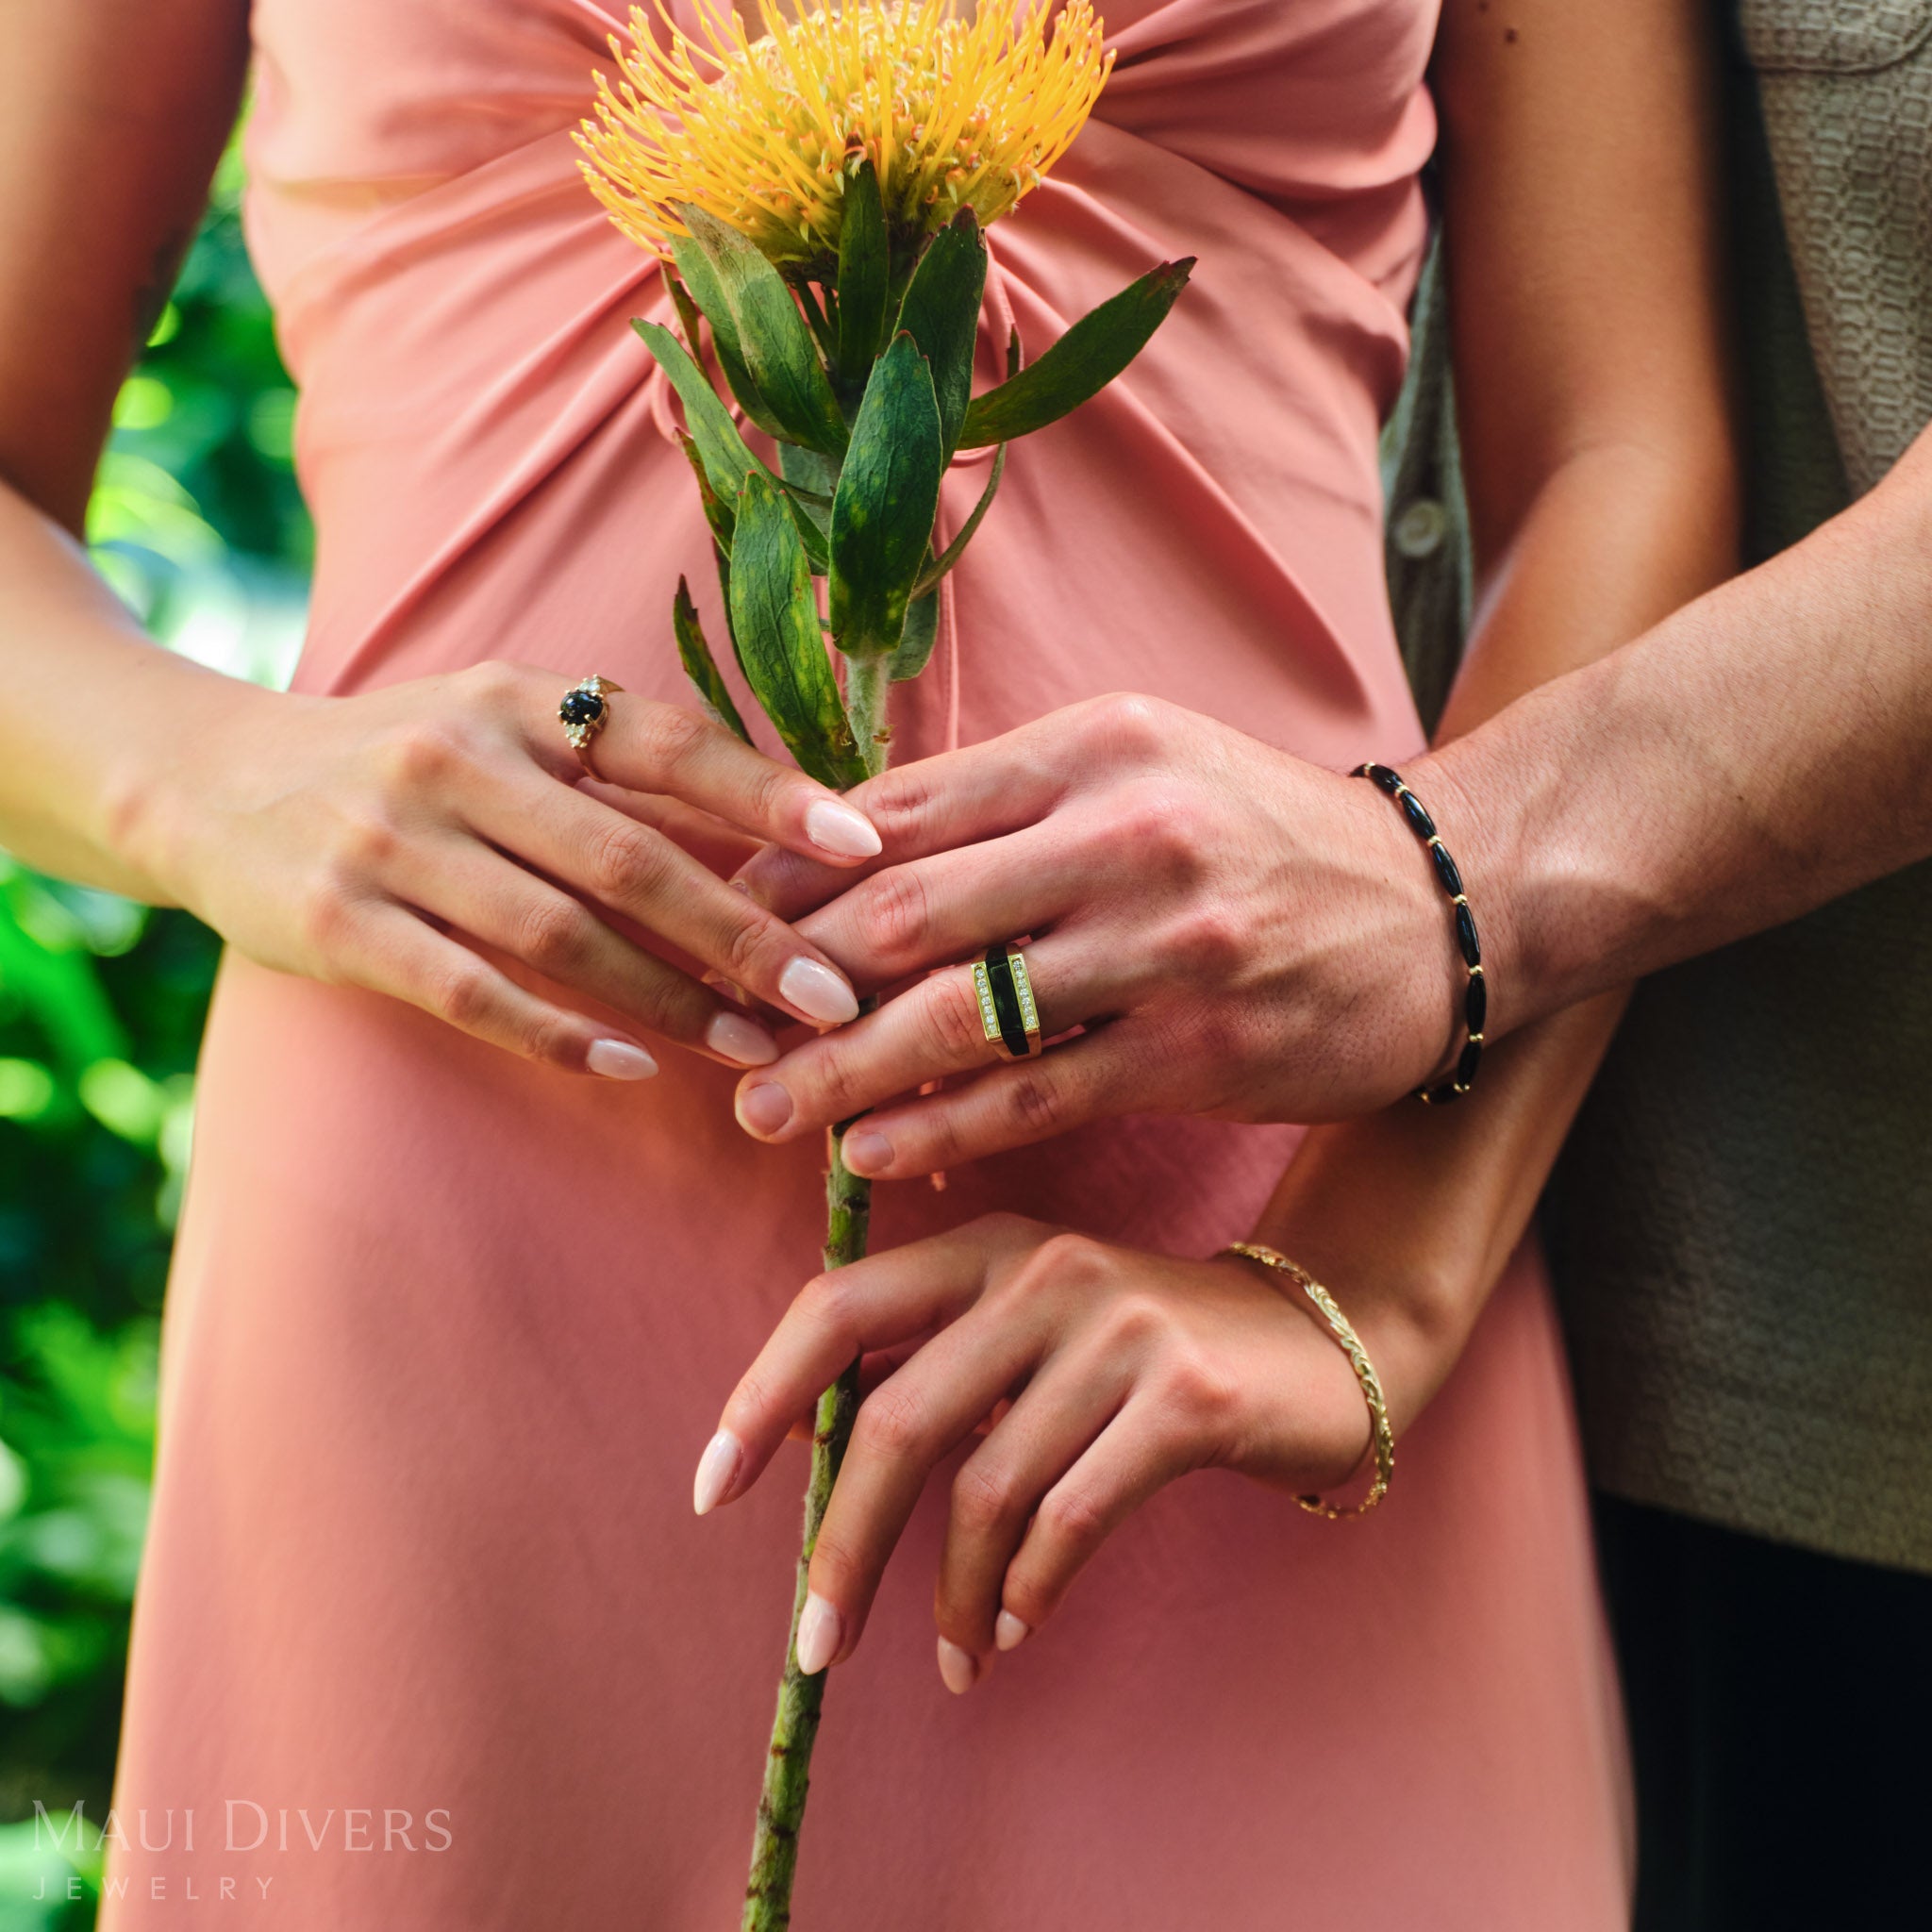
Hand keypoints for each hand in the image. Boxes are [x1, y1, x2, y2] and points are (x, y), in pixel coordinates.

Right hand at [133, 660, 885, 1074]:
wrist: (204, 782)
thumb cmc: (397, 762)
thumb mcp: (496, 726)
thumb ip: (611, 770)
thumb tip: (772, 827)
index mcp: (517, 699)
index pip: (667, 740)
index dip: (769, 794)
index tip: (863, 846)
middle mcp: (459, 757)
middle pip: (631, 856)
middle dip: (744, 933)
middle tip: (834, 994)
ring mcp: (393, 840)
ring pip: (562, 933)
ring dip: (670, 999)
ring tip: (757, 1048)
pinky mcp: (341, 923)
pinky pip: (470, 990)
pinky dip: (555, 1032)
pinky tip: (630, 1065)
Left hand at [693, 1213, 1379, 1692]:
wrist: (1317, 1340)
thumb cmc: (1147, 1353)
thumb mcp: (1034, 1330)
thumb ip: (938, 1371)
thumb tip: (813, 1462)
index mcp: (987, 1246)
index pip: (839, 1304)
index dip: (762, 1396)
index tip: (711, 1491)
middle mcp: (1043, 1268)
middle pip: (898, 1417)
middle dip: (843, 1543)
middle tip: (815, 1642)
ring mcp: (1120, 1327)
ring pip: (985, 1487)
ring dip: (951, 1594)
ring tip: (955, 1652)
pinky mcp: (1189, 1397)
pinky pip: (1072, 1518)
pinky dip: (1029, 1590)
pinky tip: (1018, 1625)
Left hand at [729, 694, 1467, 1174]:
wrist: (1449, 903)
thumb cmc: (1264, 834)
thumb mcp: (1145, 767)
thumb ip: (1008, 802)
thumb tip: (847, 849)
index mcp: (1093, 747)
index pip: (899, 810)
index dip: (791, 875)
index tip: (716, 925)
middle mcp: (1124, 833)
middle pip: (907, 911)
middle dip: (790, 981)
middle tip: (713, 1032)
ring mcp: (1166, 944)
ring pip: (961, 1013)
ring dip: (843, 1068)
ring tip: (763, 1108)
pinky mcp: (1201, 1049)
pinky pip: (1039, 1094)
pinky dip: (944, 1124)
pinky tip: (872, 1149)